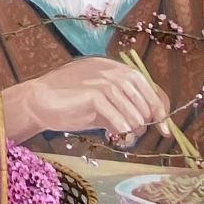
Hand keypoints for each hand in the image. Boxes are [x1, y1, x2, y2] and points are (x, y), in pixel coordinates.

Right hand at [0, 57, 169, 146]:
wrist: (38, 102)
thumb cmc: (69, 104)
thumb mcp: (100, 103)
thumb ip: (121, 107)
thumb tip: (148, 123)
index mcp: (112, 68)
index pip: (145, 84)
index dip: (158, 105)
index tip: (165, 127)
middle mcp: (109, 70)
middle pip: (142, 95)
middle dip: (148, 118)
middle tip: (143, 134)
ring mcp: (100, 80)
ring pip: (131, 106)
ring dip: (135, 125)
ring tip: (127, 135)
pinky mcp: (91, 95)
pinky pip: (116, 114)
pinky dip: (122, 126)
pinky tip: (119, 134)